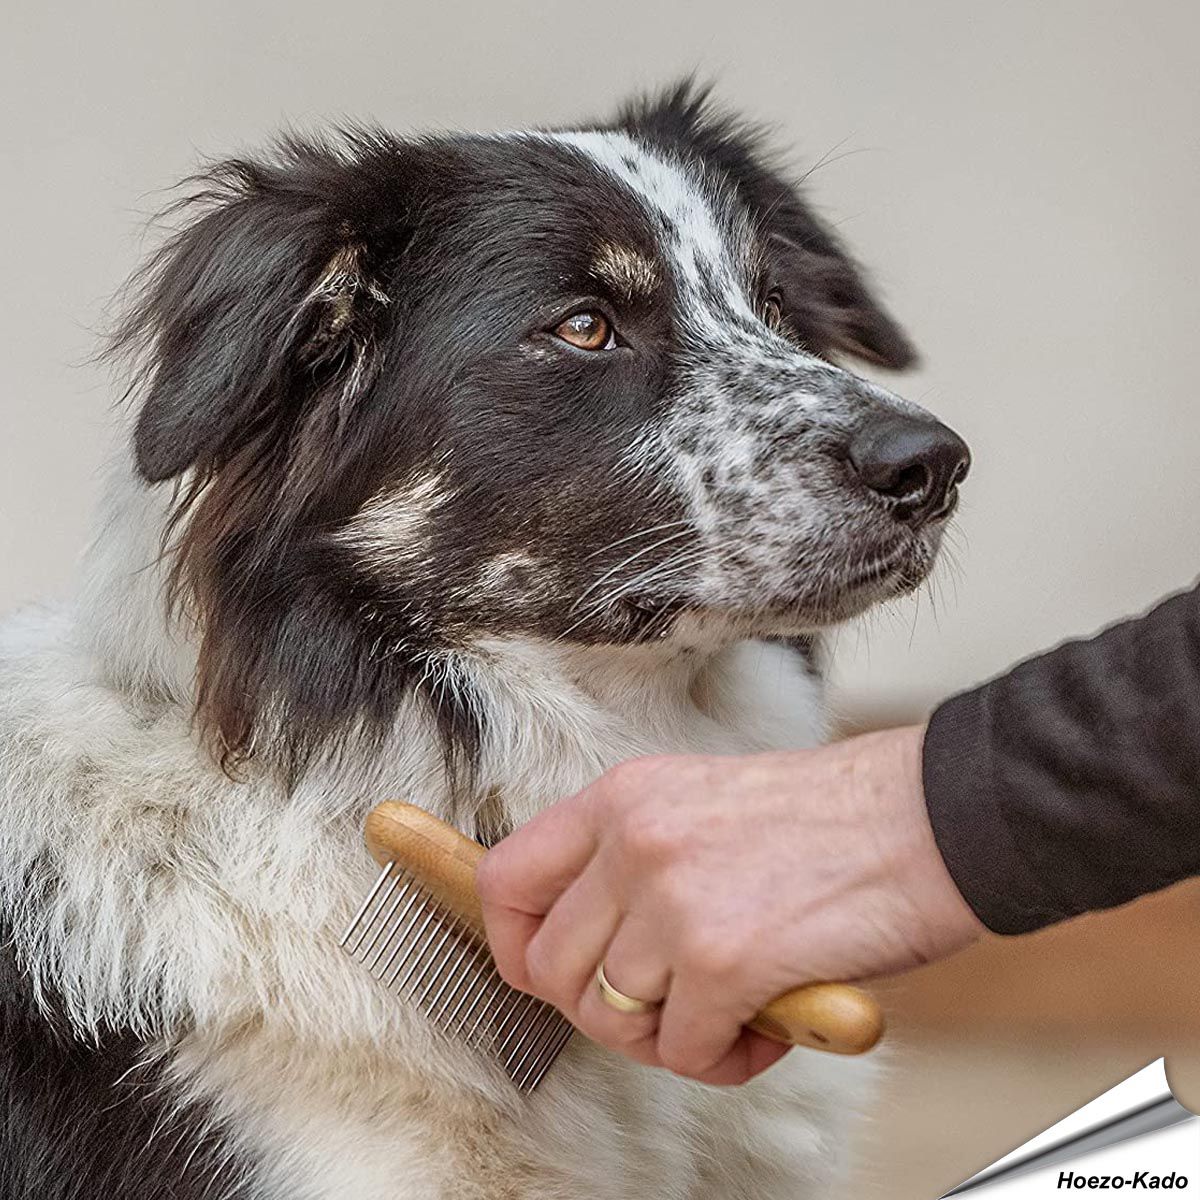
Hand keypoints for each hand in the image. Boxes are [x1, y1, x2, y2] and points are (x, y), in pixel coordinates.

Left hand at [476, 726, 984, 1085]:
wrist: (925, 818)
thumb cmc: (825, 821)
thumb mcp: (698, 805)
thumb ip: (629, 863)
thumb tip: (584, 948)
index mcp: (622, 796)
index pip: (504, 879)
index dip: (514, 944)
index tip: (552, 973)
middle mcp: (634, 842)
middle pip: (552, 968)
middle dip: (603, 1008)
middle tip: (667, 1008)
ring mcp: (674, 901)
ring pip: (612, 1018)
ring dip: (667, 1038)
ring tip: (726, 1015)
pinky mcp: (724, 961)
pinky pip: (682, 1052)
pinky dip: (721, 1060)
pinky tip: (764, 1029)